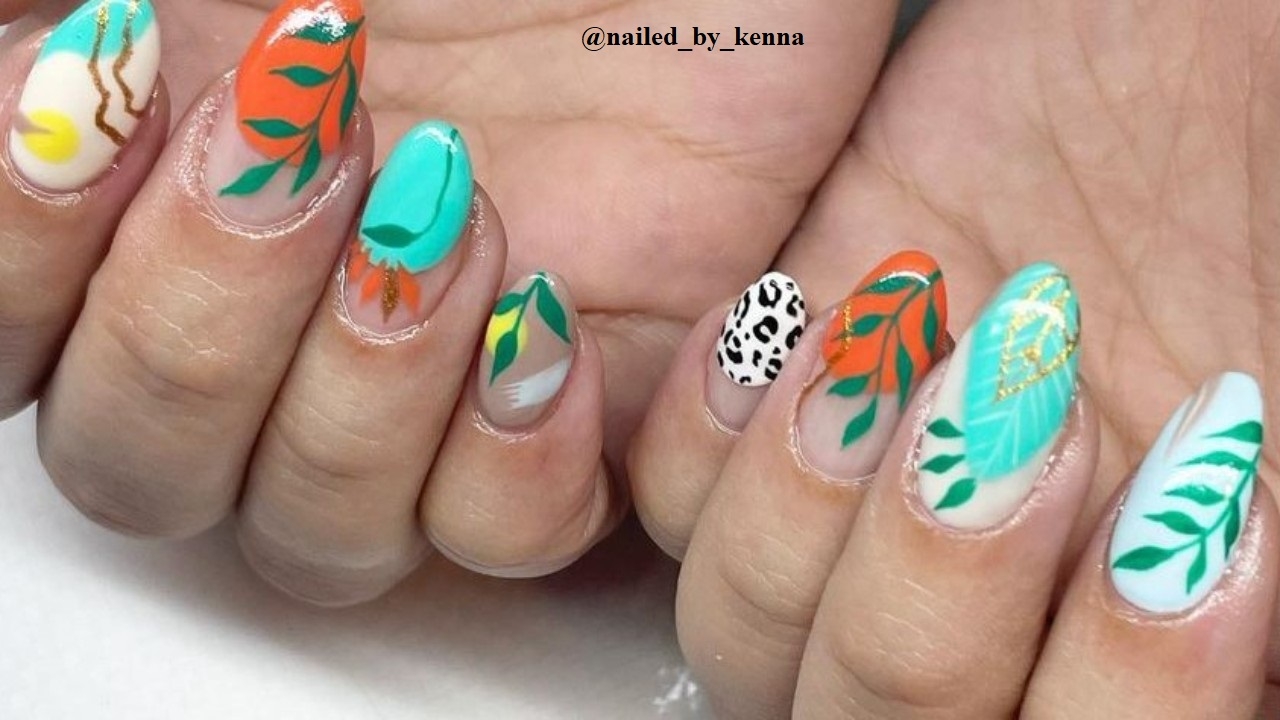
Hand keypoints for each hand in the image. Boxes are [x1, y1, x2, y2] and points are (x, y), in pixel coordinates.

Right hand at [0, 0, 891, 601]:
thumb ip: (61, 12)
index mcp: (167, 212)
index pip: (19, 341)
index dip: (29, 252)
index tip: (117, 87)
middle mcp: (279, 329)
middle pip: (144, 465)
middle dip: (203, 314)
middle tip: (313, 146)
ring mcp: (419, 389)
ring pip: (312, 532)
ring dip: (361, 386)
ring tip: (458, 215)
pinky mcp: (561, 416)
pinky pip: (501, 538)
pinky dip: (510, 456)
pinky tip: (553, 314)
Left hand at [628, 0, 1279, 713]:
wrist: (1165, 53)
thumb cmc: (1265, 172)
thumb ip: (1267, 514)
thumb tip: (1230, 610)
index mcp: (1140, 627)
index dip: (1132, 696)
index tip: (1201, 526)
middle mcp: (992, 601)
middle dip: (945, 593)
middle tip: (1036, 410)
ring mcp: (861, 511)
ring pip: (750, 644)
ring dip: (815, 513)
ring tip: (908, 343)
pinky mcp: (776, 412)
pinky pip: (673, 502)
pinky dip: (715, 429)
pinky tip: (805, 319)